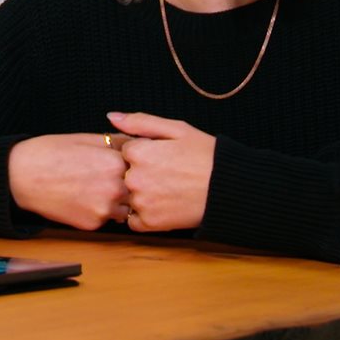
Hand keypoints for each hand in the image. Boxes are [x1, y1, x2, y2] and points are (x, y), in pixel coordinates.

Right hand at [7, 133, 129, 230]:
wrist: (22, 176)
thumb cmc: (50, 152)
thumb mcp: (86, 138)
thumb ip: (116, 143)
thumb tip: (137, 143)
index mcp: (116, 162)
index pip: (143, 164)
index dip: (136, 162)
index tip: (129, 161)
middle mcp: (115, 188)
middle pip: (139, 188)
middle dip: (131, 183)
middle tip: (112, 175)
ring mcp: (104, 209)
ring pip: (127, 207)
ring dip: (120, 200)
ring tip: (98, 188)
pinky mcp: (92, 224)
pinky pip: (108, 218)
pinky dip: (102, 210)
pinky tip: (85, 198)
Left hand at [109, 112, 215, 232]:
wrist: (228, 188)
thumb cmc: (204, 155)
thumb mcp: (176, 129)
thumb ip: (140, 122)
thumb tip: (111, 117)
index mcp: (138, 152)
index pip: (124, 152)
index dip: (142, 153)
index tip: (161, 157)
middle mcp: (134, 178)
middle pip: (123, 175)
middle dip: (139, 174)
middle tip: (165, 174)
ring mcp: (141, 202)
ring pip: (127, 197)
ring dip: (140, 195)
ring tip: (166, 190)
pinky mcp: (149, 223)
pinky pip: (133, 220)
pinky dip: (143, 215)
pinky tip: (162, 206)